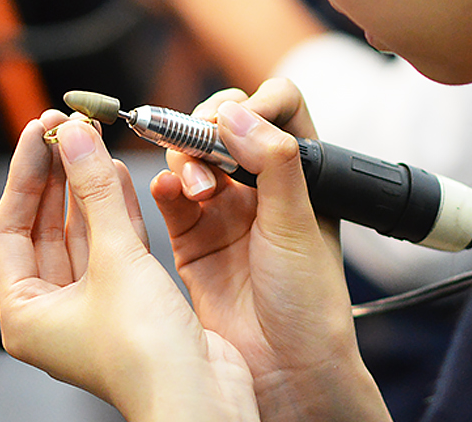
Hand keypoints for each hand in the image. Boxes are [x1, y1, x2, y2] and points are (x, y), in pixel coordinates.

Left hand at [0, 111, 258, 421]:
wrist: (202, 397)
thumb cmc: (146, 358)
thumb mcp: (117, 257)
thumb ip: (95, 191)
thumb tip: (75, 137)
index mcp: (23, 313)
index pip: (8, 225)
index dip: (23, 173)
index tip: (37, 130)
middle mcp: (50, 312)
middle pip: (42, 225)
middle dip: (56, 174)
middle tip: (64, 127)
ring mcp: (88, 307)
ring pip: (79, 232)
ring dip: (85, 187)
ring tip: (89, 140)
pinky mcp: (126, 302)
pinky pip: (110, 245)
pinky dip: (113, 210)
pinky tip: (116, 175)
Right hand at [152, 79, 390, 421]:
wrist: (283, 368)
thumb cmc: (309, 304)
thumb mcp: (298, 224)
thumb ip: (272, 162)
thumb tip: (239, 114)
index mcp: (299, 173)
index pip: (276, 107)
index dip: (254, 103)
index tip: (237, 123)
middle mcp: (260, 185)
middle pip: (223, 124)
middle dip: (207, 129)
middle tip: (204, 147)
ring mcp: (223, 209)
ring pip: (190, 155)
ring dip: (186, 159)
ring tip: (198, 189)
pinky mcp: (191, 235)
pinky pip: (167, 196)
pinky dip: (162, 187)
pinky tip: (168, 195)